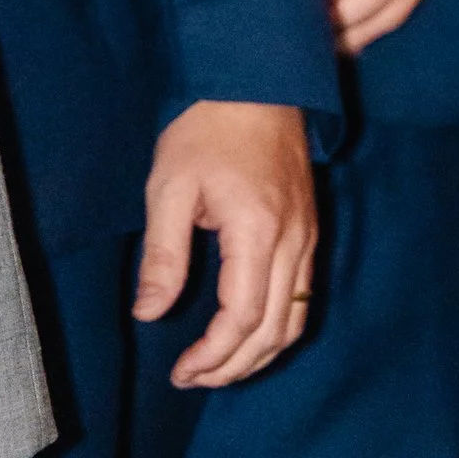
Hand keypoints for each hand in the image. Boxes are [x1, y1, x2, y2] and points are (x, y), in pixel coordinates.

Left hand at [133, 100, 318, 389]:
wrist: (258, 79)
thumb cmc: (207, 127)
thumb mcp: (170, 185)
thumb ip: (163, 254)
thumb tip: (149, 314)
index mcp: (258, 231)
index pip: (241, 318)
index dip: (212, 356)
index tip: (180, 371)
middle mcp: (293, 242)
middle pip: (272, 331)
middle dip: (233, 367)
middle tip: (192, 378)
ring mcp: (308, 237)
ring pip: (294, 320)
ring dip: (258, 355)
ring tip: (217, 368)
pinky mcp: (310, 231)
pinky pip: (303, 297)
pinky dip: (277, 329)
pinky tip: (248, 335)